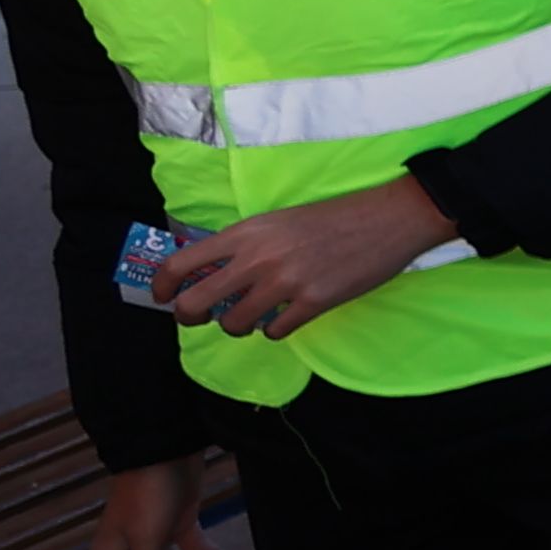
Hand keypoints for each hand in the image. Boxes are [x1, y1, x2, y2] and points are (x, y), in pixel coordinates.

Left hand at [147, 174, 456, 345]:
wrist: (387, 218)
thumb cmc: (332, 217)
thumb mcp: (278, 221)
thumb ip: (244, 244)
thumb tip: (212, 273)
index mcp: (246, 233)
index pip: (182, 263)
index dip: (163, 286)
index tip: (164, 297)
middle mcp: (258, 258)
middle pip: (195, 303)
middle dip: (189, 317)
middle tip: (198, 319)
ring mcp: (285, 282)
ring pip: (234, 324)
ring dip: (237, 327)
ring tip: (252, 319)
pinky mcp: (314, 302)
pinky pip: (274, 332)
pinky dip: (274, 330)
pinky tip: (286, 318)